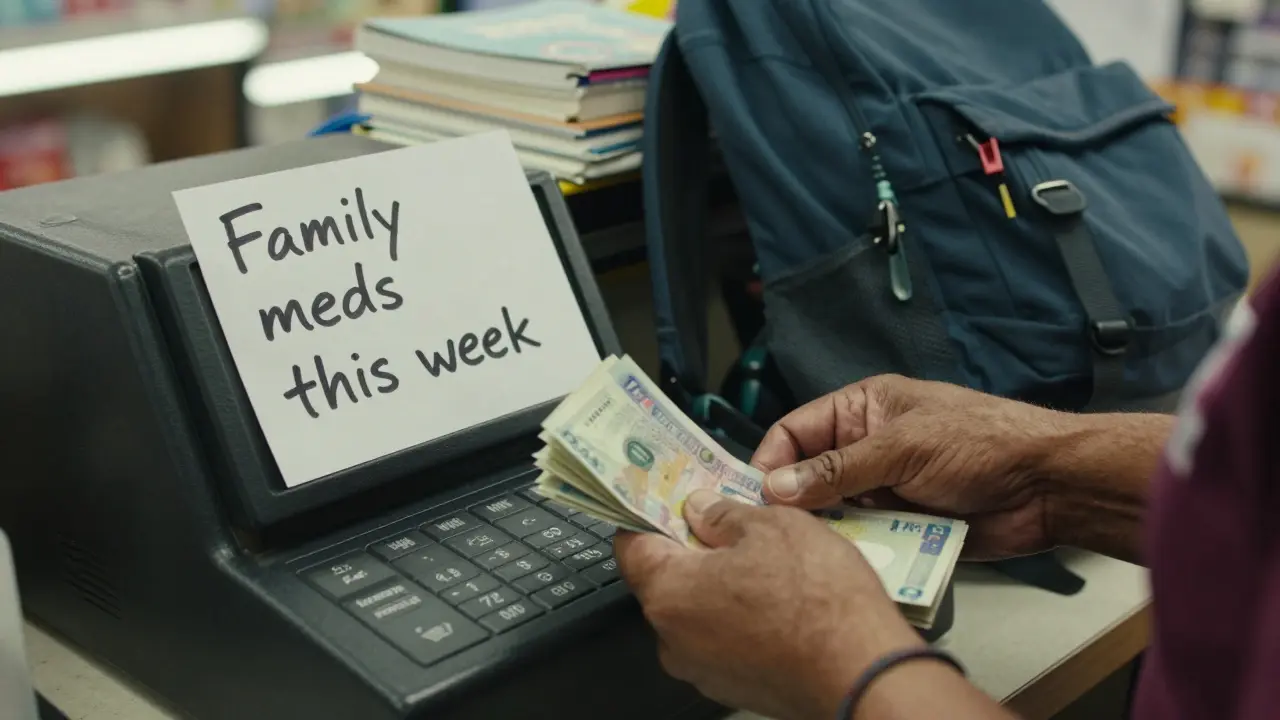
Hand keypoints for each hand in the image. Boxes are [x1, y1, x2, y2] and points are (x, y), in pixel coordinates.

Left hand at [615, 490, 924, 719]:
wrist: (864, 672)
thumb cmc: (819, 601)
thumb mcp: (772, 525)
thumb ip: (722, 514)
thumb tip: (700, 509)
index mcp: (669, 592)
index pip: (631, 545)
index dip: (649, 514)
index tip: (667, 497)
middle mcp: (674, 639)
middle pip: (665, 580)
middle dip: (693, 548)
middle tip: (728, 521)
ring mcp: (703, 669)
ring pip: (697, 612)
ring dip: (721, 584)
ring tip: (766, 561)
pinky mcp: (734, 687)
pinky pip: (724, 641)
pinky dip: (742, 618)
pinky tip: (780, 600)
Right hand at [754, 374, 1069, 559]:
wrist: (1049, 486)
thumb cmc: (982, 442)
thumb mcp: (902, 447)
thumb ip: (837, 469)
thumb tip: (775, 488)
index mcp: (863, 409)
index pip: (796, 431)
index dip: (771, 461)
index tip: (752, 496)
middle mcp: (867, 448)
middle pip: (808, 477)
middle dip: (794, 503)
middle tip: (774, 532)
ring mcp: (886, 488)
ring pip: (834, 513)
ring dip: (828, 530)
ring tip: (812, 550)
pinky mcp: (905, 525)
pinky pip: (866, 540)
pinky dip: (858, 550)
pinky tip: (850, 563)